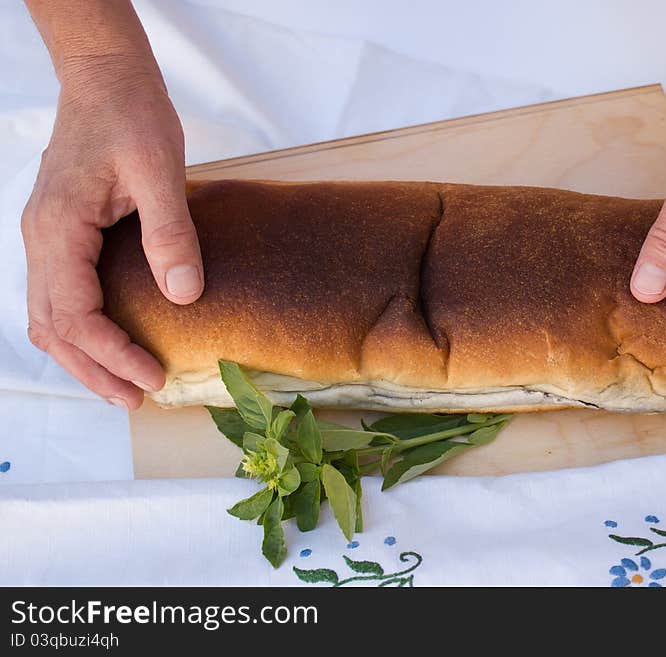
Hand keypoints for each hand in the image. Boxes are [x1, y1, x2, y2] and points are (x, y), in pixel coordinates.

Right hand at [21, 55, 203, 408]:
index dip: (112, 354)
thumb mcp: (160, 171)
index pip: (75, 315)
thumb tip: (185, 295)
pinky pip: (58, 295)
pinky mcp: (60, 234)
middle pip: (53, 328)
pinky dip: (80, 329)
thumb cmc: (132, 116)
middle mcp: (40, 240)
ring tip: (122, 385)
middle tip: (137, 400)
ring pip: (48, 317)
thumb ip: (170, 233)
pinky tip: (110, 341)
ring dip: (83, 357)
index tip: (153, 377)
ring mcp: (45, 238)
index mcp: (58, 230)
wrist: (106, 80)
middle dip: (94, 370)